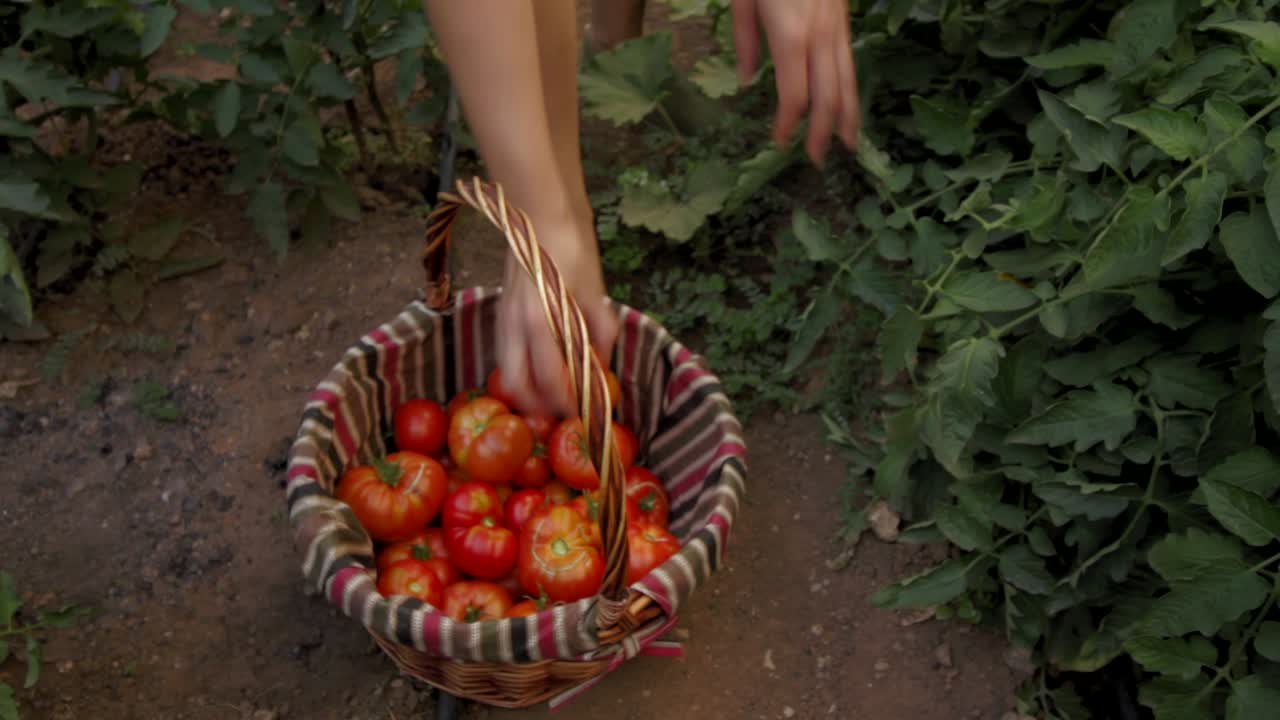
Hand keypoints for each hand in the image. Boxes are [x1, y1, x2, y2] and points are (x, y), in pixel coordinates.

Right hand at [496, 217, 617, 416]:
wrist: (542, 215)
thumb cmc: (572, 249)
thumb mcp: (596, 291)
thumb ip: (601, 329)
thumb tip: (603, 362)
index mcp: (540, 322)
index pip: (549, 379)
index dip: (565, 400)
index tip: (582, 408)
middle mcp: (514, 326)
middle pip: (516, 385)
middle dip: (537, 404)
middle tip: (562, 407)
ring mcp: (502, 320)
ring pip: (507, 371)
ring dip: (527, 387)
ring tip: (553, 390)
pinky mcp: (501, 313)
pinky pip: (506, 353)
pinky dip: (521, 367)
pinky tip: (542, 363)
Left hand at [732, 0, 860, 164]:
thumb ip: (745, 39)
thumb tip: (746, 81)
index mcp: (790, 36)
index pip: (794, 94)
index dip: (789, 123)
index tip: (780, 143)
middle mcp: (820, 38)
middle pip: (827, 96)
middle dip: (822, 132)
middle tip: (816, 161)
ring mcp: (837, 31)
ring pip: (848, 82)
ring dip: (848, 118)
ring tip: (848, 146)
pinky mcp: (845, 24)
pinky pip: (851, 65)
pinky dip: (852, 93)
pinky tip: (849, 108)